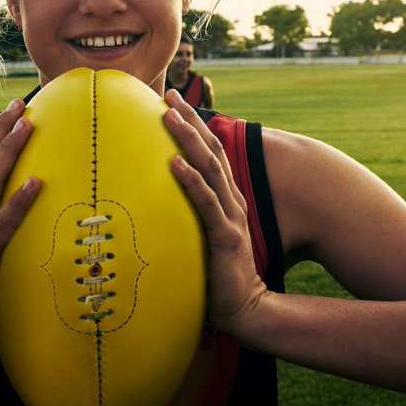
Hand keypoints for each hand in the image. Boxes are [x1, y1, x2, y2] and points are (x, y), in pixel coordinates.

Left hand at [163, 90, 268, 340]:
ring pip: (209, 169)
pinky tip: (174, 164)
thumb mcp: (203, 240)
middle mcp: (231, 201)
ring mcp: (230, 217)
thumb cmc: (220, 278)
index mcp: (226, 200)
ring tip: (168, 117)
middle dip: (189, 121)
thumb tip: (159, 206)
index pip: (209, 154)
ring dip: (187, 141)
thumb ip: (191, 220)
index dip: (193, 126)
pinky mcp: (225, 237)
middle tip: (168, 96)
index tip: (171, 103)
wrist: (246, 310)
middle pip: (210, 152)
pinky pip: (206, 204)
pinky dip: (190, 181)